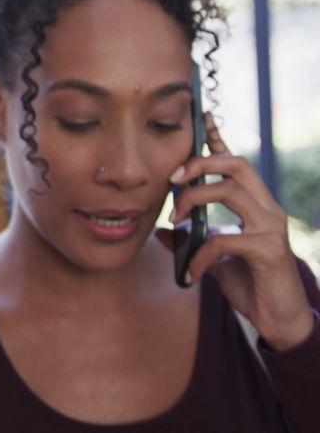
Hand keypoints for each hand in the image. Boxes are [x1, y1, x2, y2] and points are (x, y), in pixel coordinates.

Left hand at [157, 113, 314, 350]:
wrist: (278, 318)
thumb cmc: (248, 283)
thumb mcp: (213, 258)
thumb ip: (191, 241)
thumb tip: (158, 231)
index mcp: (253, 204)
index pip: (235, 162)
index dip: (218, 139)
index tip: (202, 117)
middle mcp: (266, 208)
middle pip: (235, 164)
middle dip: (199, 164)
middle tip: (171, 181)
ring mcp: (271, 227)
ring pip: (229, 191)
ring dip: (192, 202)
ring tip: (173, 222)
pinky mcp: (268, 250)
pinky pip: (224, 240)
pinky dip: (199, 255)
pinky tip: (189, 273)